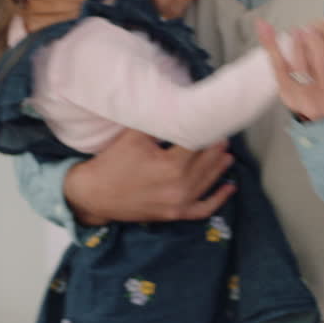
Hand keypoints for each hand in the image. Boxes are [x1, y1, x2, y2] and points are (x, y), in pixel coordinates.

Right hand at [63, 129, 233, 224]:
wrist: (93, 195)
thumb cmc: (113, 163)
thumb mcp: (135, 136)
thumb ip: (160, 123)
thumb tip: (180, 109)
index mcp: (171, 165)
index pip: (198, 143)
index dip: (207, 130)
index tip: (214, 120)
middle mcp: (179, 186)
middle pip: (207, 162)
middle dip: (216, 147)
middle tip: (222, 133)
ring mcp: (178, 203)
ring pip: (208, 182)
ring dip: (221, 167)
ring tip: (227, 153)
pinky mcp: (175, 214)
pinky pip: (203, 209)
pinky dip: (218, 199)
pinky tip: (230, 187)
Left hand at [257, 16, 323, 121]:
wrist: (323, 100)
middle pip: (322, 62)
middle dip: (316, 40)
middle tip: (312, 30)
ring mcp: (312, 102)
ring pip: (300, 67)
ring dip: (297, 43)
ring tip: (298, 32)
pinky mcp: (291, 97)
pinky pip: (279, 68)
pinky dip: (271, 45)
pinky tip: (264, 26)